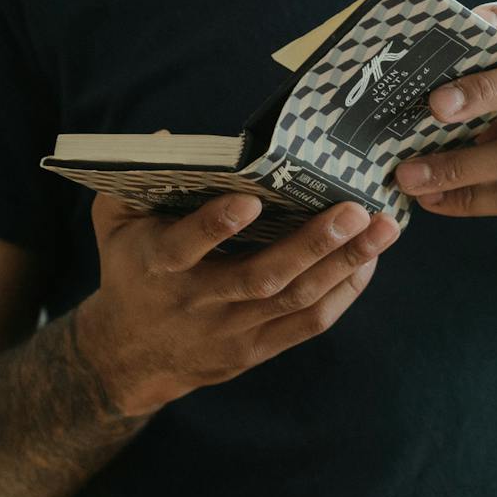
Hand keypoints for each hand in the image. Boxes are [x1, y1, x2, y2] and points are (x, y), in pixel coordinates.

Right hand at [74, 192, 397, 415]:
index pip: (186, 246)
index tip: (252, 200)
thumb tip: (171, 138)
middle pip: (262, 277)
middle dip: (313, 244)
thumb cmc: (130, 272)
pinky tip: (368, 260)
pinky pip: (309, 323)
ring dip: (344, 265)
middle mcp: (199, 302)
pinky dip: (343, 292)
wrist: (131, 358)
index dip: (217, 226)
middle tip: (355, 211)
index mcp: (158, 266)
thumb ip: (133, 181)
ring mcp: (232, 330)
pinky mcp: (258, 349)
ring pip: (296, 300)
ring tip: (382, 230)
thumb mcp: (114, 224)